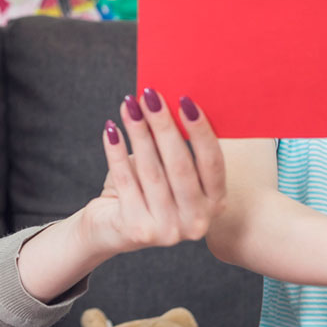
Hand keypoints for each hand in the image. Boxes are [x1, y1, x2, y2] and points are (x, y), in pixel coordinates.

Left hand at [78, 88, 226, 255]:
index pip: (213, 163)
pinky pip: (125, 181)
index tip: (185, 100)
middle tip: (150, 96)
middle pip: (180, 166)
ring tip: (128, 106)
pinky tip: (111, 130)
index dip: (200, 131)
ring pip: (151, 171)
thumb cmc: (146, 191)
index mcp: (215, 204)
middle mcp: (196, 222)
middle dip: (164, 126)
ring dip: (138, 133)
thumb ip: (177, 148)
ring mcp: (167, 230)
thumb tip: (167, 101)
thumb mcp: (170, 173)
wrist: (111, 230)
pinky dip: (116, 152)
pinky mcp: (136, 230)